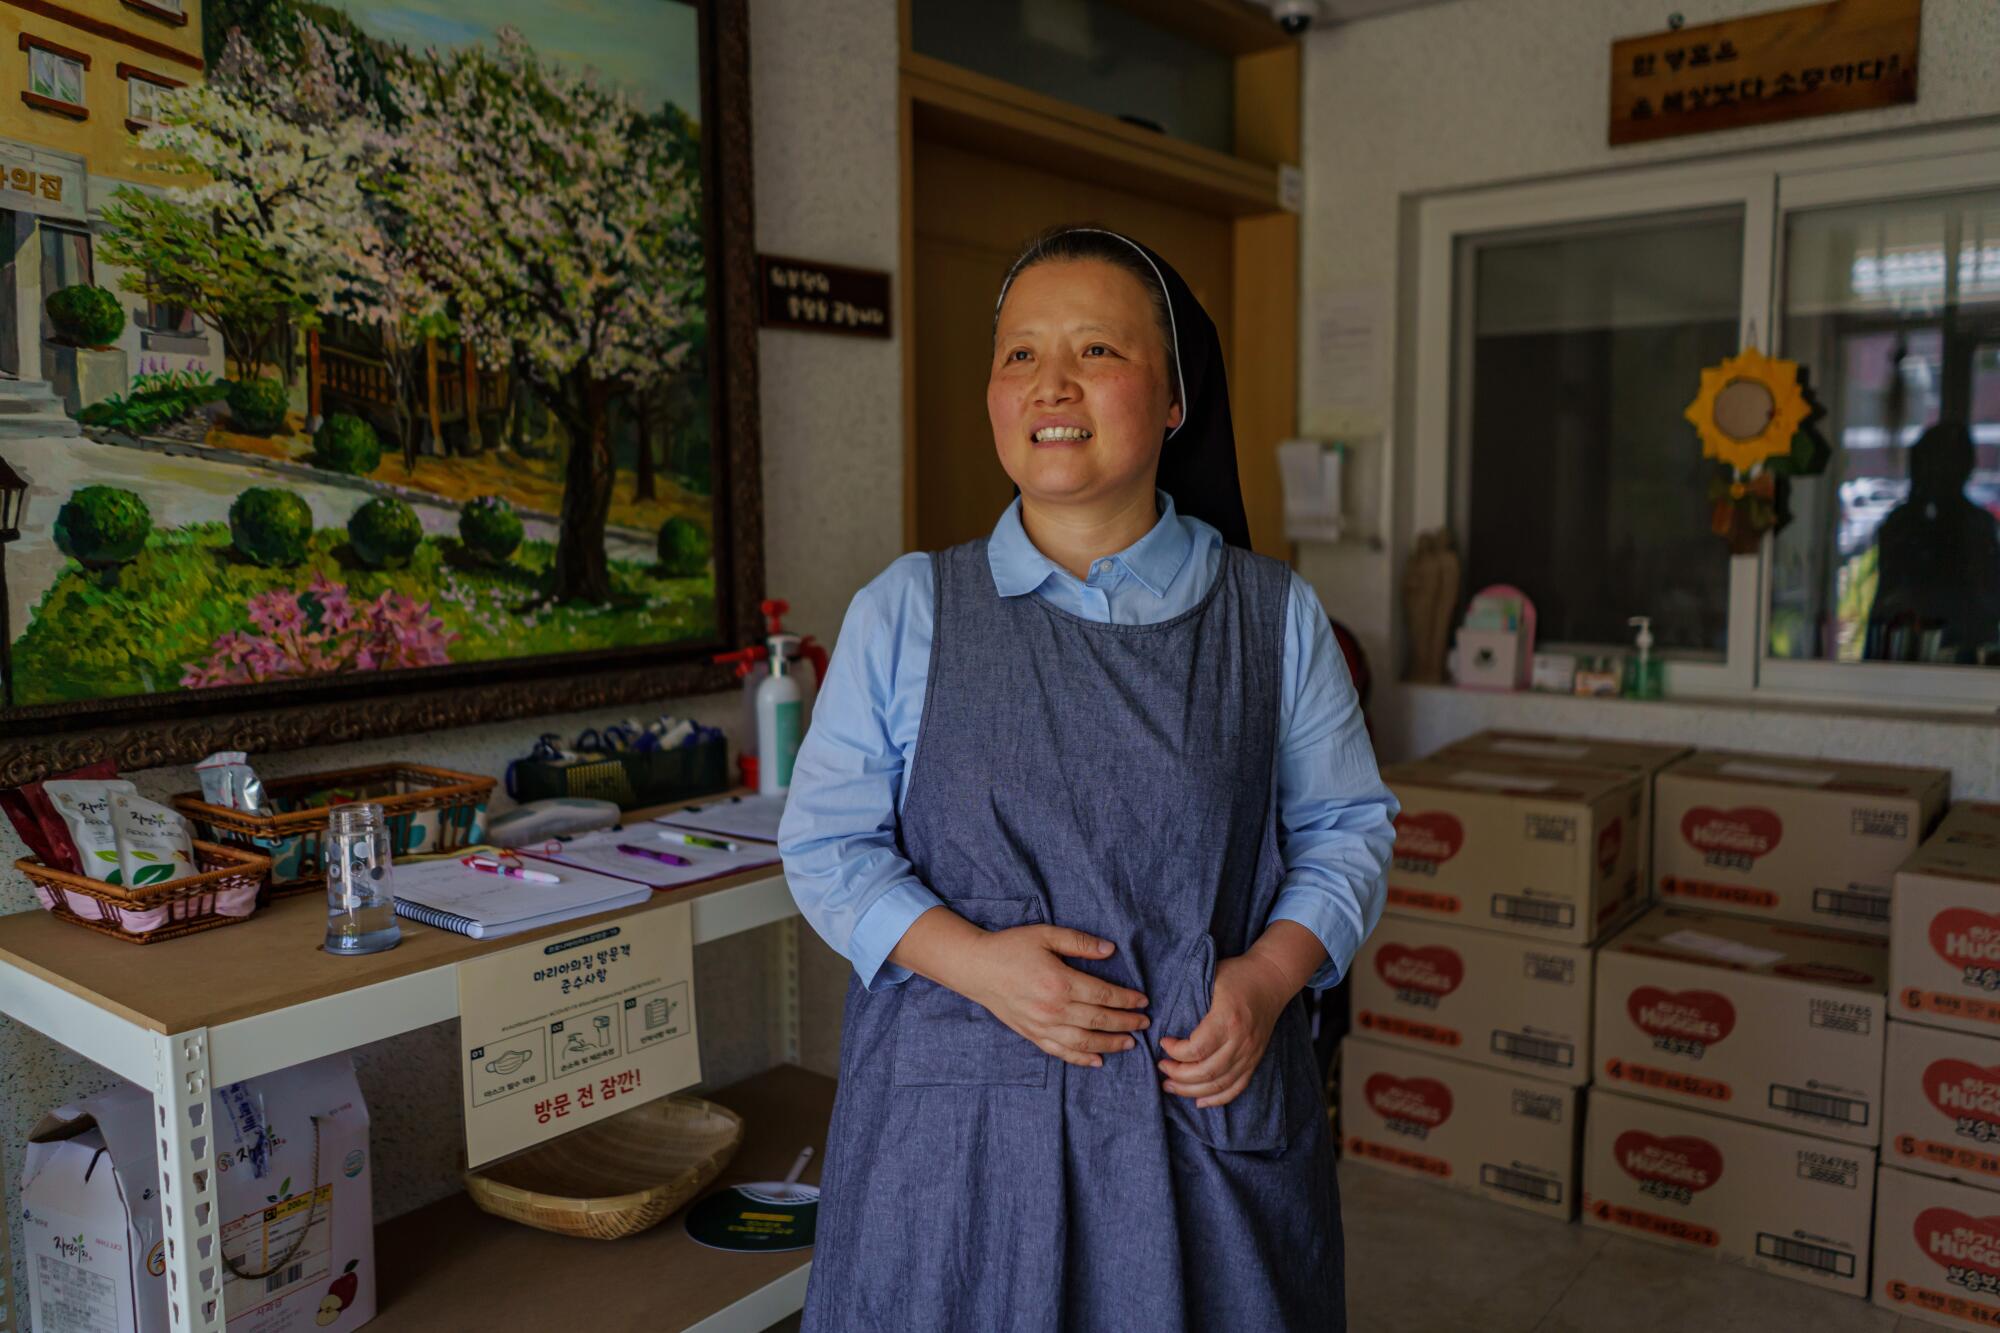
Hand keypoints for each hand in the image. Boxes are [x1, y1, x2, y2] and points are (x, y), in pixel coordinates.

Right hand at [952, 925, 1151, 1068]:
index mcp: (1060, 982)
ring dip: (1110, 1044)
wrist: (976, 968)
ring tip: (1130, 1043)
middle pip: (1099, 1021)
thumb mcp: (1046, 934)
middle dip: (1126, 1023)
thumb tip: (1110, 951)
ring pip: (1084, 1042)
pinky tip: (1098, 1061)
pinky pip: (1061, 1052)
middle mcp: (1053, 1009)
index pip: (1103, 995)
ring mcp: (1042, 1025)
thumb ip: (1079, 942)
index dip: (1127, 1000)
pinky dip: (1081, 1059)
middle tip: (1144, 1023)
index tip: (1143, 1001)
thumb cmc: (1011, 947)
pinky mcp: (1032, 1034)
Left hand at [1158, 951, 1292, 1107]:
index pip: (1197, 1049)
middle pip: (1206, 1072)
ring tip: (1170, 1086)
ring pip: (1219, 1084)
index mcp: (1228, 1019)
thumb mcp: (1211, 976)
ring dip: (1191, 1091)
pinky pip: (1237, 1087)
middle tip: (1161, 1068)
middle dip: (1178, 1075)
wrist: (1273, 979)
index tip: (1163, 1043)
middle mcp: (1241, 1041)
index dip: (1175, 1052)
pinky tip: (1199, 1101)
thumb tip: (1161, 1015)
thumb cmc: (1238, 975)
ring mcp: (1251, 1053)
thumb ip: (1190, 996)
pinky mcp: (1255, 1059)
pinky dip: (1217, 1098)